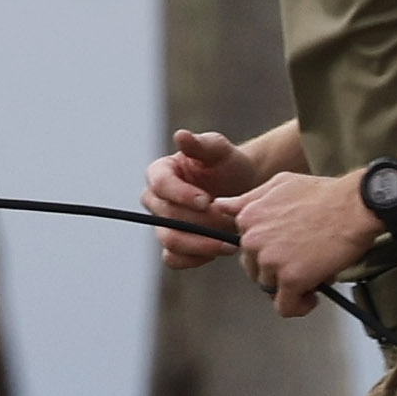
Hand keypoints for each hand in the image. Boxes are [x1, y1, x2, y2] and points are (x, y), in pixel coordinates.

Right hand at [140, 131, 261, 268]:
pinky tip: (219, 250)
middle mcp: (155, 200)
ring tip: (229, 242)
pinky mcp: (174, 246)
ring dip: (201, 244)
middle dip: (200, 221)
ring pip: (170, 241)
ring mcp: (162, 224)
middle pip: (166, 216)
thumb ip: (201, 144)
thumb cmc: (226, 164)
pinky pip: (174, 259)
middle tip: (229, 221)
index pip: (160, 184)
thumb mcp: (218, 150)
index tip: (208, 200)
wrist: (242, 188)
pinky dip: (195, 259)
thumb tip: (180, 136)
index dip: (181, 194)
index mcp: (159, 172)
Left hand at [232, 169, 380, 315]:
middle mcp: (252, 240)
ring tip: (315, 271)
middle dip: (278, 270)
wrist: (356, 204)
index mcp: (247, 218)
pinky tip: (314, 295)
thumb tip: (219, 206)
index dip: (270, 252)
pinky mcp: (290, 279)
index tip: (288, 249)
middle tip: (305, 261)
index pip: (247, 249)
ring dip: (291, 286)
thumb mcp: (279, 184)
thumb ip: (248, 200)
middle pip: (257, 271)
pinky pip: (285, 307)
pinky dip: (299, 306)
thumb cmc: (325, 194)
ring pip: (271, 288)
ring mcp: (270, 260)